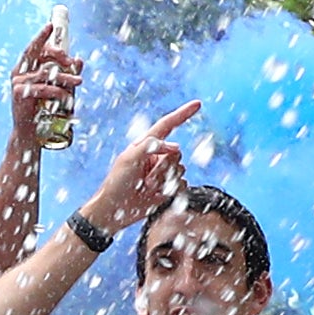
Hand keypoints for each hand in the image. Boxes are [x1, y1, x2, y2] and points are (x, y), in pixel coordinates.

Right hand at [7, 18, 82, 143]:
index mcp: (24, 69)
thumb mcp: (56, 88)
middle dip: (56, 54)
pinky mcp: (19, 94)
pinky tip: (67, 98)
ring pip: (46, 73)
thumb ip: (66, 74)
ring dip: (65, 77)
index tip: (51, 25)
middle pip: (37, 55)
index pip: (33, 49)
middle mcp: (18, 73)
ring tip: (79, 82)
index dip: (41, 37)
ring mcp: (17, 83)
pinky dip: (58, 92)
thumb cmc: (43, 109)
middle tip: (72, 61)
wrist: (30, 133)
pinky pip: (43, 88)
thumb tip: (79, 60)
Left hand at [85, 101, 201, 239]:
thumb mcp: (129, 158)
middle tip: (145, 179)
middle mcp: (157, 156)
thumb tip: (174, 147)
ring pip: (181, 170)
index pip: (167, 125)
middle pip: (177, 154)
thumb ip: (150, 146)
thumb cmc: (117, 183)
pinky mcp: (169, 188)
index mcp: (146, 145)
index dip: (183, 114)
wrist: (115, 211)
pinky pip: (182, 184)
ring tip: (146, 188)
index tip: (198, 104)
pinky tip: (156, 195)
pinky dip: (171, 190)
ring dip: (164, 181)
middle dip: (163, 168)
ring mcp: (164, 172)